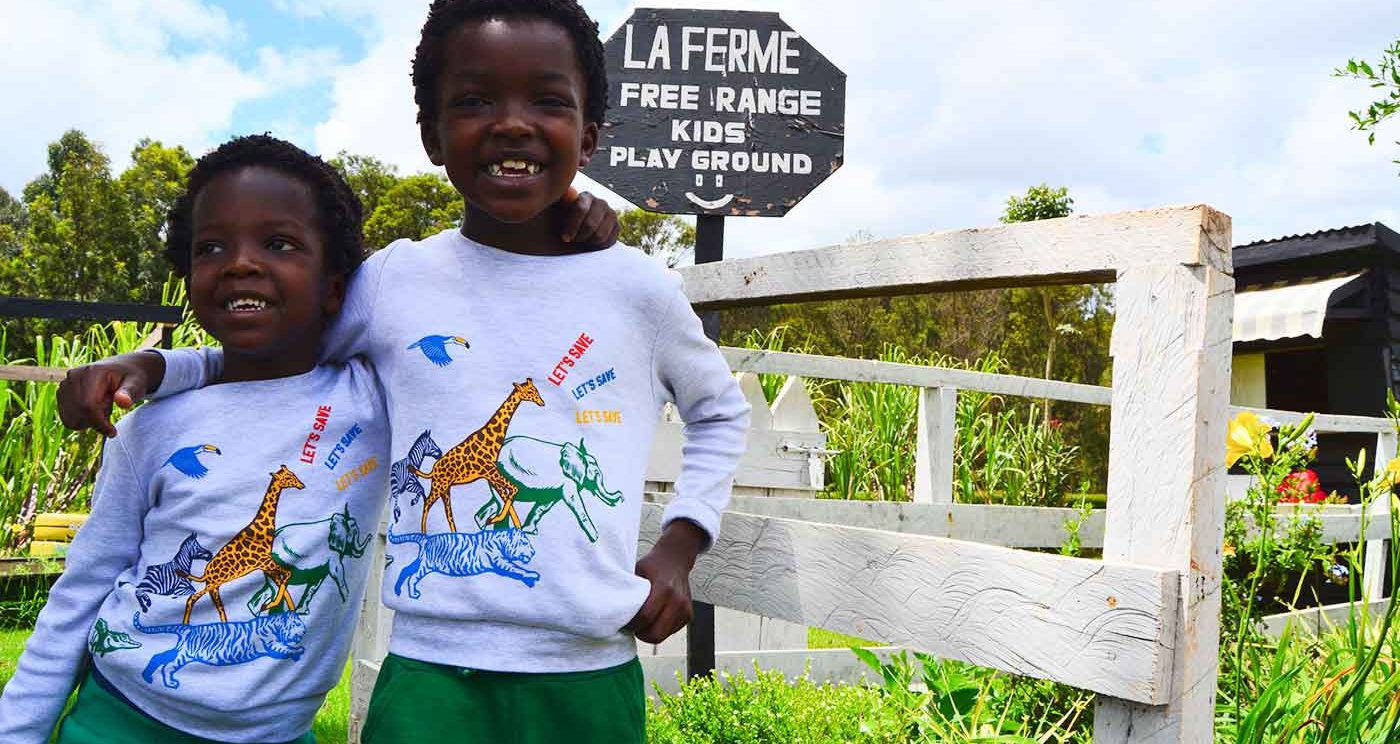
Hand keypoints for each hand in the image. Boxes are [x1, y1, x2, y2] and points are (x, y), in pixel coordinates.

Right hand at [57, 351, 165, 436]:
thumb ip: (130, 393)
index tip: (113, 432)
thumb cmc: (132, 378)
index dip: (99, 423)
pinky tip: (94, 407)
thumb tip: (123, 401)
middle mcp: (73, 376)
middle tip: (110, 407)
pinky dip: (82, 419)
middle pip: (78, 413)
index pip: (88, 405)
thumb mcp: (137, 384)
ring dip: (89, 420)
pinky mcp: (61, 393)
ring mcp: (65, 384)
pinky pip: (67, 418)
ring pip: (71, 419)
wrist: (122, 370)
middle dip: (96, 420)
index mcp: (91, 372)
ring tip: (103, 405)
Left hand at [561, 186, 620, 246]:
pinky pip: (608, 241)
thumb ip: (560, 199)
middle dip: (579, 237)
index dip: (572, 226)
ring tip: (580, 241)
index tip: (564, 237)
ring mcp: (611, 214)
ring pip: (600, 235)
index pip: (581, 208)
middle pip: (590, 225)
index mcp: (585, 196)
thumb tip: (568, 191)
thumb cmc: (560, 222)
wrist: (572, 233)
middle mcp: (601, 203)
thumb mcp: (555, 210)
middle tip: (573, 240)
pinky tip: (590, 243)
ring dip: (587, 242)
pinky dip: (597, 246)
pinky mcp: (617, 227)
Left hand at [626, 519, 707, 643]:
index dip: (631, 624)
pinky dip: (660, 629)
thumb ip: (628, 591)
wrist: (676, 558)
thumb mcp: (637, 572)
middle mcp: (678, 600)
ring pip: (663, 636)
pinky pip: (670, 633)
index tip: (623, 621)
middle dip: (641, 634)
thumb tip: (611, 611)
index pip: (645, 617)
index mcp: (664, 588)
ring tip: (642, 621)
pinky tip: (654, 617)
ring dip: (650, 633)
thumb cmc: (652, 565)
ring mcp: (685, 609)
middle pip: (656, 634)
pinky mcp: (688, 615)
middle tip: (632, 625)